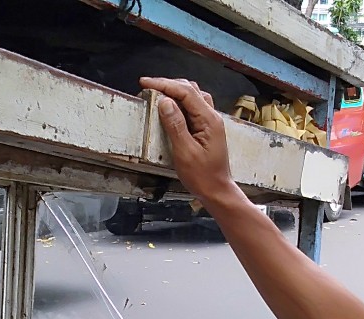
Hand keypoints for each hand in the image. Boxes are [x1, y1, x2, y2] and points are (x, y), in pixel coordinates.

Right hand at [139, 77, 241, 207]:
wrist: (217, 191)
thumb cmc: (203, 177)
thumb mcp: (185, 152)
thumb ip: (175, 125)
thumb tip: (165, 102)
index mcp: (209, 120)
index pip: (186, 92)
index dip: (164, 84)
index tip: (146, 82)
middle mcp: (212, 118)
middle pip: (190, 89)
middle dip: (168, 85)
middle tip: (148, 86)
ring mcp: (210, 122)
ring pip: (192, 96)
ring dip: (174, 92)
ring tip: (157, 93)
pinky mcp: (206, 129)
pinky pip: (193, 108)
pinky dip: (180, 103)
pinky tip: (170, 107)